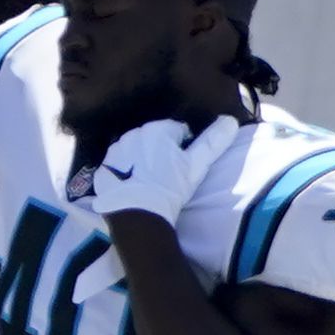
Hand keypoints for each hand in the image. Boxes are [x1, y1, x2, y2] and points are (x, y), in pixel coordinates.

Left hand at [80, 117, 237, 231]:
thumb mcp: (197, 166)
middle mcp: (133, 133)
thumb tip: (231, 120)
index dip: (185, 146)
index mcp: (157, 129)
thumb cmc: (170, 187)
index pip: (177, 130)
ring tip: (152, 182)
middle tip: (171, 174)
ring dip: (144, 160)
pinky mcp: (103, 168)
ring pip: (136, 150)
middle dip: (162, 151)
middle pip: (154, 138)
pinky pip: (120, 165)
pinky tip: (135, 187)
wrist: (138, 214)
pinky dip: (127, 172)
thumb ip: (213, 142)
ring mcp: (115, 150)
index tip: (186, 164)